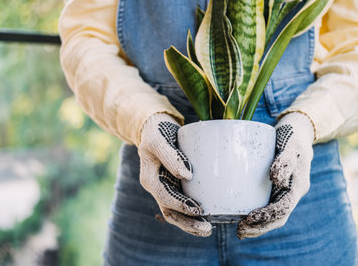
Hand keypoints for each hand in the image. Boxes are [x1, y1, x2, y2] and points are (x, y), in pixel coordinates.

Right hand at [138, 113, 211, 236]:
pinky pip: (181, 207)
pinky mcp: (174, 187)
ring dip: (190, 224)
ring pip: (175, 214)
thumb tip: (187, 175)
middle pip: (170, 211)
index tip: (198, 208)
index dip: (180, 204)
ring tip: (208, 229)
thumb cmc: (157, 133)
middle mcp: (156, 188)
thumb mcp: (158, 140)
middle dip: (187, 222)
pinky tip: (206, 222)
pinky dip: (191, 216)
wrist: (154, 129)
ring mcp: (165, 189)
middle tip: (207, 228)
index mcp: (149, 178)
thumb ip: (170, 155)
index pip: (164, 196)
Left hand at [237, 112, 314, 238]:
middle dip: (260, 227)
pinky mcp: (277, 189)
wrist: (297, 132)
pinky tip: (243, 216)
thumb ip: (285, 160)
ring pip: (274, 216)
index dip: (267, 216)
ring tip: (240, 230)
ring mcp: (286, 192)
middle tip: (240, 231)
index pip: (284, 208)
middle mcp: (293, 193)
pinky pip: (268, 206)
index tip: (250, 218)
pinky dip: (258, 215)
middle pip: (279, 218)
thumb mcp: (291, 144)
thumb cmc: (293, 136)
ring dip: (258, 226)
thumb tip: (277, 180)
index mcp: (298, 186)